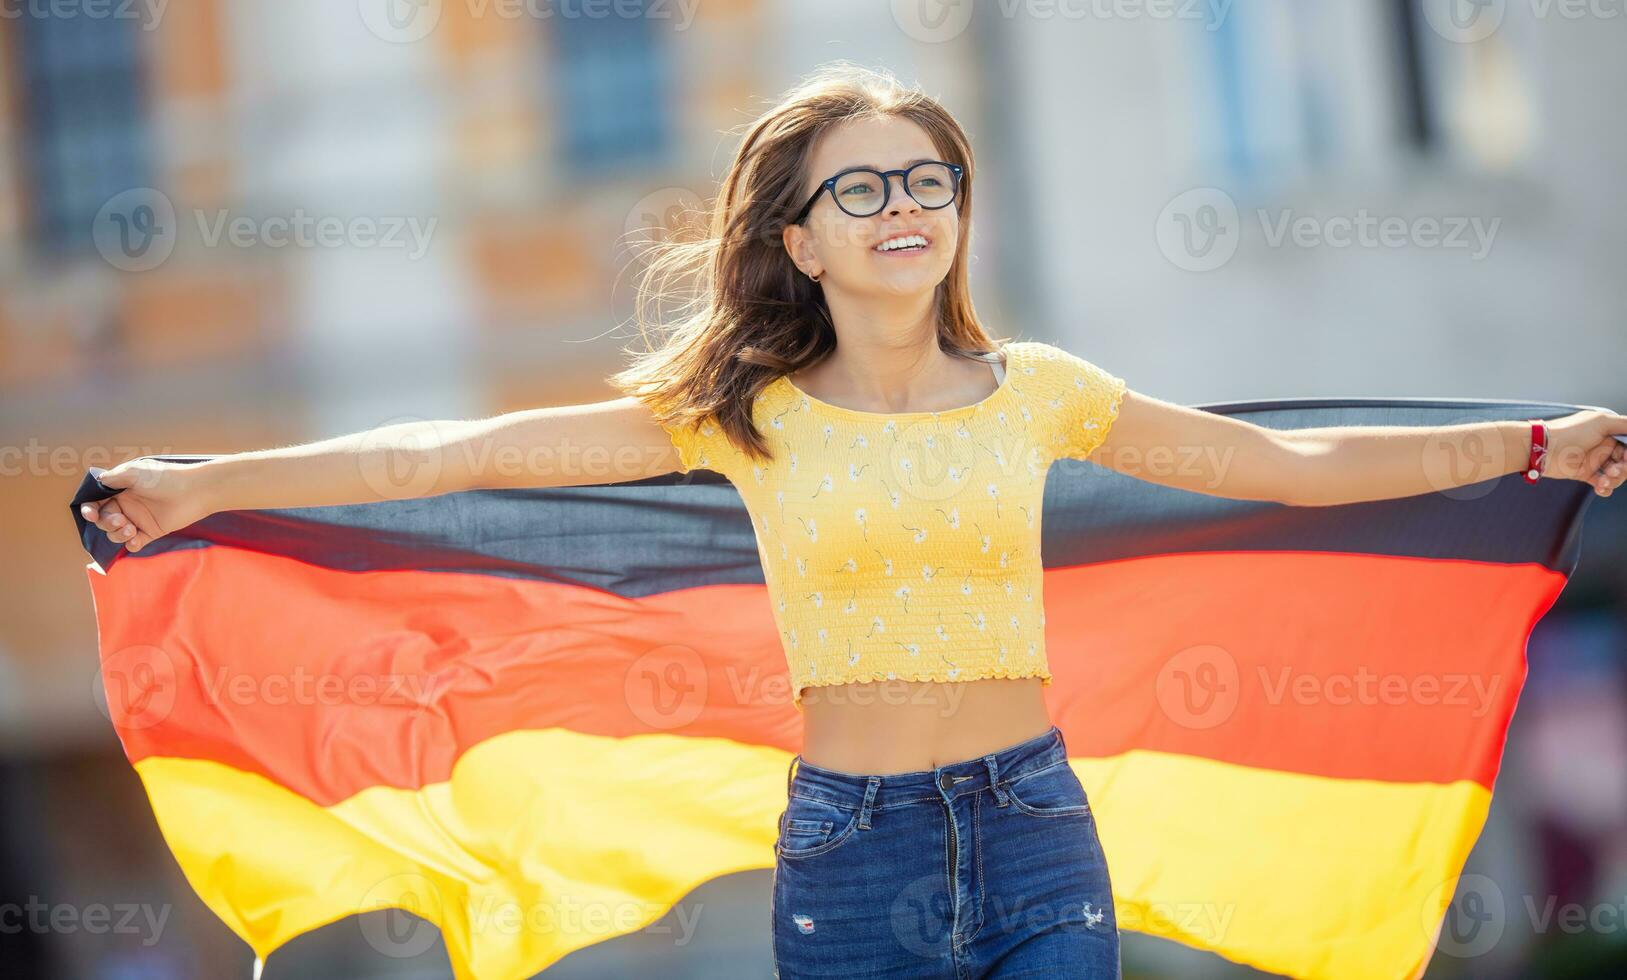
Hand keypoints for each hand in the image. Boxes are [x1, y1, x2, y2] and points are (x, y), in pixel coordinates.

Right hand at [78, 458, 213, 552]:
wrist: (194, 491)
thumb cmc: (164, 478)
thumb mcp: (134, 472)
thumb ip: (112, 478)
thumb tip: (96, 482)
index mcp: (120, 490)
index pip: (96, 503)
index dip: (89, 510)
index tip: (91, 515)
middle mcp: (127, 505)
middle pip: (104, 520)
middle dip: (107, 523)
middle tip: (122, 520)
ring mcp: (138, 519)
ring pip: (116, 534)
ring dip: (118, 534)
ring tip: (131, 529)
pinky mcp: (151, 532)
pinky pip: (134, 543)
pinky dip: (131, 544)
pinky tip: (136, 539)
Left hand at [1542, 410, 1626, 496]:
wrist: (1543, 448)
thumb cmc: (1571, 432)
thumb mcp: (1601, 422)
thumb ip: (1625, 425)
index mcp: (1609, 433)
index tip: (1625, 458)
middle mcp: (1604, 447)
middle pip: (1625, 462)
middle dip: (1623, 469)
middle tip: (1613, 471)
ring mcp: (1594, 461)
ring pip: (1616, 475)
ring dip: (1614, 480)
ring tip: (1604, 481)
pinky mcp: (1585, 474)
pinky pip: (1603, 484)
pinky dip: (1605, 488)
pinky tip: (1601, 488)